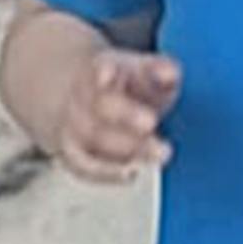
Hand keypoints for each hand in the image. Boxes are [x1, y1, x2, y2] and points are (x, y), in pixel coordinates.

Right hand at [43, 45, 178, 177]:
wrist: (84, 99)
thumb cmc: (126, 87)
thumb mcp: (145, 71)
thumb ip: (161, 71)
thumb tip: (169, 72)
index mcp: (102, 70)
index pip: (99, 68)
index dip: (104, 71)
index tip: (108, 75)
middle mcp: (83, 97)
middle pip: (99, 105)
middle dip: (125, 114)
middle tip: (150, 122)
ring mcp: (75, 125)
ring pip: (92, 136)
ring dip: (126, 147)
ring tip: (160, 152)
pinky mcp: (73, 153)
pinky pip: (84, 165)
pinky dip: (106, 173)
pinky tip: (130, 175)